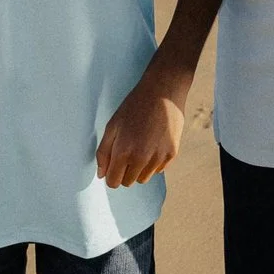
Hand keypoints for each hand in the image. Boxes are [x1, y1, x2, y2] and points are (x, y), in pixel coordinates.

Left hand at [96, 64, 187, 187]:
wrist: (163, 91)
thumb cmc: (134, 106)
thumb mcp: (112, 125)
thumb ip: (103, 152)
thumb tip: (102, 175)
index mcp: (123, 151)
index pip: (113, 182)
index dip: (111, 175)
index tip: (113, 165)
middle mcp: (141, 158)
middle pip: (128, 182)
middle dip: (124, 171)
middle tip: (127, 151)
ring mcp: (158, 157)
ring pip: (144, 179)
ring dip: (139, 168)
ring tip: (141, 147)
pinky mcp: (172, 154)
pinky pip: (158, 170)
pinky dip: (154, 162)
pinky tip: (153, 143)